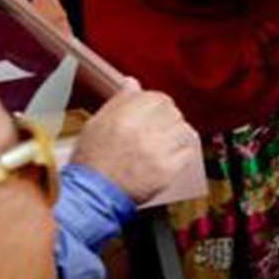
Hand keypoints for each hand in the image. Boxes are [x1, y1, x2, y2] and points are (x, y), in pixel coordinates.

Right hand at [69, 82, 198, 203]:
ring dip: (177, 134)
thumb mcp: (96, 124)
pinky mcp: (167, 170)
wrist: (93, 194)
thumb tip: (132, 83)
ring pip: (183, 131)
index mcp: (125, 116)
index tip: (157, 110)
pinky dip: (183, 153)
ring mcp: (157, 151)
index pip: (158, 98)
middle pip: (173, 113)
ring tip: (166, 142)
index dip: (159, 104)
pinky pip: (188, 152)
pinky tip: (171, 156)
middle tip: (161, 128)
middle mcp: (143, 130)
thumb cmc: (91, 161)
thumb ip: (118, 102)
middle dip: (169, 118)